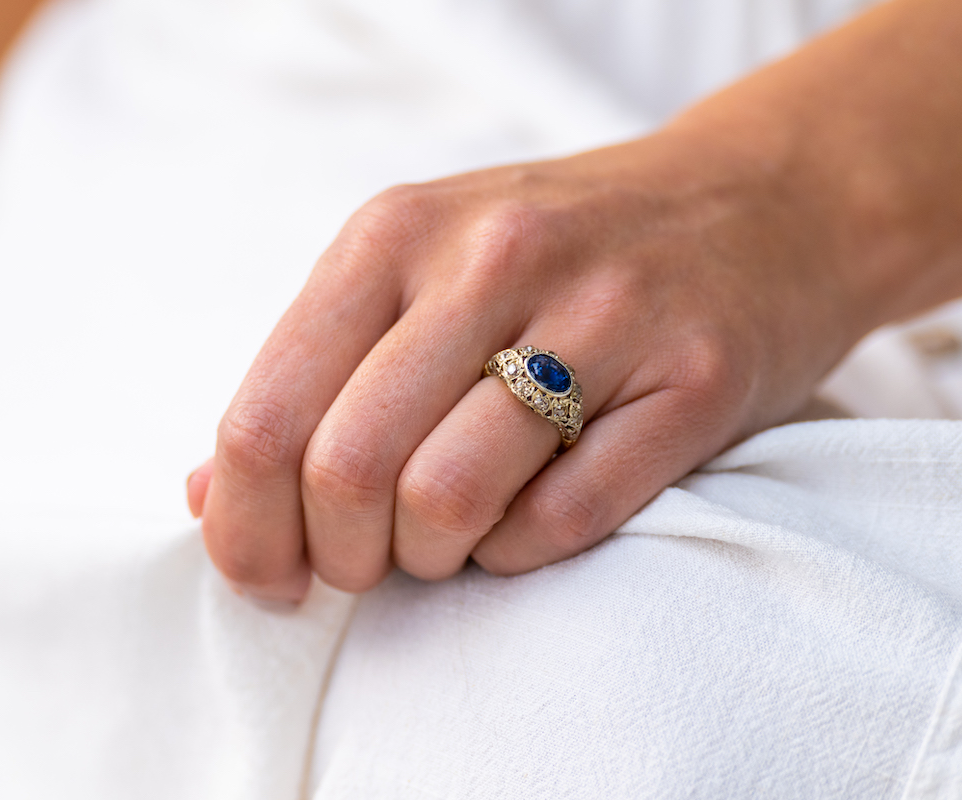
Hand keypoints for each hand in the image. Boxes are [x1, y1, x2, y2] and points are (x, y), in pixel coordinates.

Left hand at [185, 127, 867, 601]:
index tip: (269, 574)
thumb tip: (204, 497)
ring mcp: (601, 317)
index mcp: (394, 234)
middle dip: (337, 556)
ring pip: (446, 504)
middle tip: (365, 561)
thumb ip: (310, 373)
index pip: (265, 416)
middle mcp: (490, 259)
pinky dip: (516, 556)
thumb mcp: (417, 267)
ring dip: (427, 561)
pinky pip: (561, 524)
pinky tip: (519, 525)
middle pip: (347, 471)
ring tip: (444, 542)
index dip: (245, 528)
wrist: (757, 203)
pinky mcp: (692, 382)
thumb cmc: (561, 251)